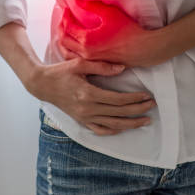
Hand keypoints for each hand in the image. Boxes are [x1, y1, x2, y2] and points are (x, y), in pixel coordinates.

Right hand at [25, 58, 156, 135]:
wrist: (42, 84)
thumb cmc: (61, 72)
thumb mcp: (80, 64)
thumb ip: (102, 66)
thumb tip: (123, 68)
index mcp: (88, 94)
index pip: (118, 100)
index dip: (135, 99)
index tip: (147, 96)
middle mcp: (87, 109)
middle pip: (119, 113)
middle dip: (138, 110)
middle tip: (152, 106)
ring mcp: (84, 117)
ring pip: (113, 125)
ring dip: (131, 123)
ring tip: (145, 120)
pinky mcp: (81, 120)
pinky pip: (100, 129)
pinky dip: (113, 130)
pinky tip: (123, 128)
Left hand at [57, 0, 157, 67]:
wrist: (143, 49)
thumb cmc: (128, 31)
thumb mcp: (109, 13)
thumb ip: (91, 6)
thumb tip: (76, 1)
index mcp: (86, 40)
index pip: (67, 27)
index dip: (65, 16)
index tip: (67, 9)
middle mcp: (85, 53)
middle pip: (63, 41)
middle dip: (61, 28)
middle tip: (64, 18)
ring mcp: (90, 60)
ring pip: (68, 53)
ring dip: (64, 41)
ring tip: (67, 31)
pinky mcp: (96, 64)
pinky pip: (76, 58)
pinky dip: (71, 50)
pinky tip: (76, 43)